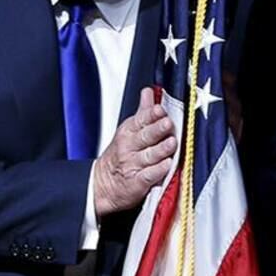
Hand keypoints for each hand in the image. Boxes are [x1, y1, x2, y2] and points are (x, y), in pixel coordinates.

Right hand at [93, 87, 175, 216]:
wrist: (104, 183)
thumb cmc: (122, 154)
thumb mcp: (128, 130)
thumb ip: (142, 111)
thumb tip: (149, 91)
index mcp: (128, 132)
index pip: (140, 120)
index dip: (151, 115)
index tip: (160, 109)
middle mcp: (129, 147)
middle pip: (145, 136)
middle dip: (156, 129)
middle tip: (167, 123)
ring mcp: (133, 165)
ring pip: (149, 155)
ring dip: (161, 149)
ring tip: (172, 143)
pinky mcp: (138, 183)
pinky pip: (148, 176)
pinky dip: (158, 171)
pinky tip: (167, 165)